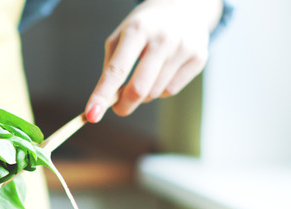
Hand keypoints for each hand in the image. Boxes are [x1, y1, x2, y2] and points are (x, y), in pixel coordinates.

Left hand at [85, 0, 222, 122]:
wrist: (183, 6)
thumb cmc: (144, 27)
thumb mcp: (121, 38)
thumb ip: (111, 68)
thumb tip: (106, 102)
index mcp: (137, 30)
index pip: (116, 70)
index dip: (102, 95)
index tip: (91, 115)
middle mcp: (162, 38)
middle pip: (138, 88)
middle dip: (124, 105)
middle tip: (118, 109)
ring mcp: (183, 47)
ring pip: (155, 92)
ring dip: (143, 94)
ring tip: (144, 75)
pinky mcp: (198, 58)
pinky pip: (171, 90)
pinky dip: (161, 89)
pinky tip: (162, 71)